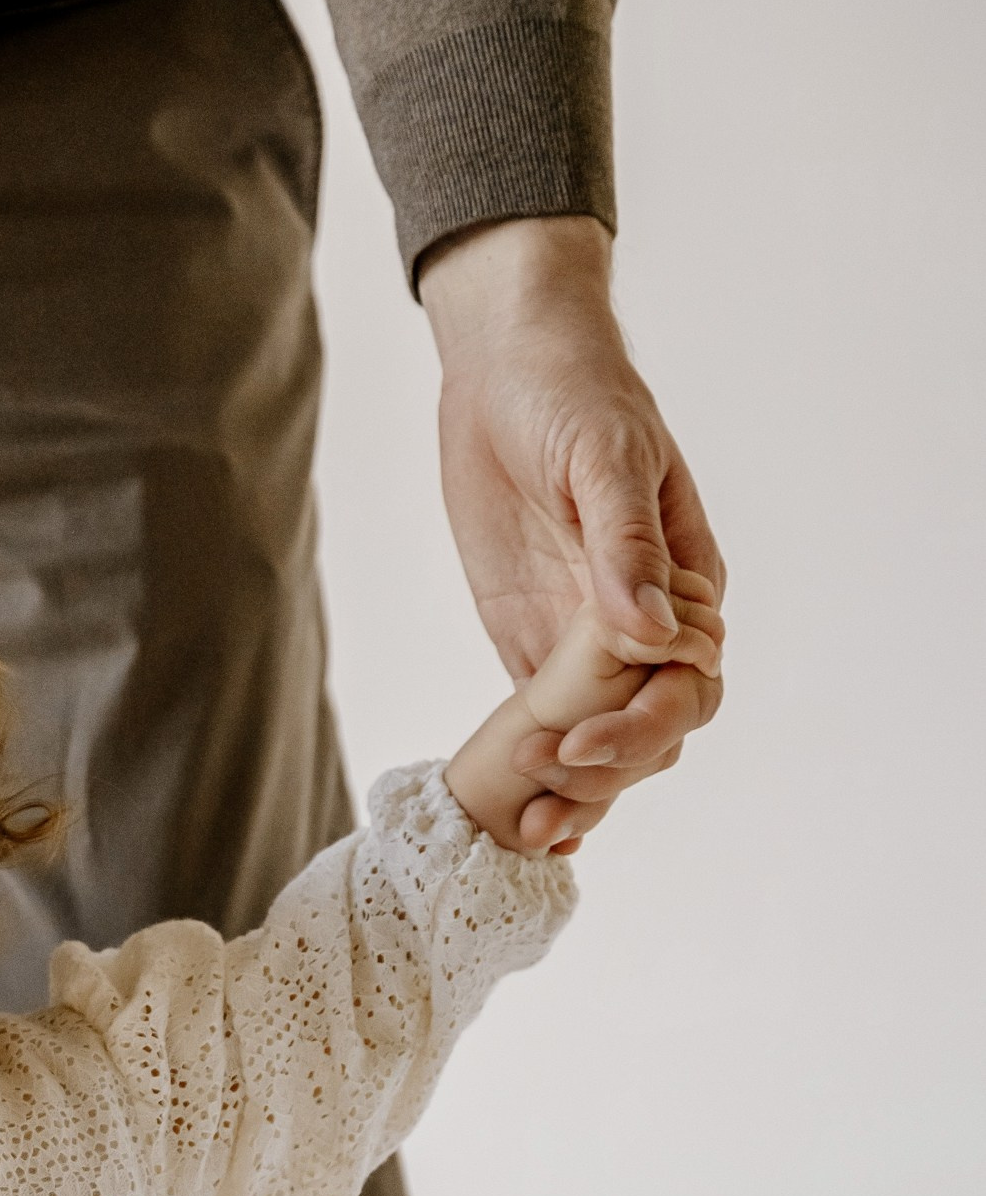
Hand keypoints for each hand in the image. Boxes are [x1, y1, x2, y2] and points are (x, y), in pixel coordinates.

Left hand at [421, 217, 724, 842]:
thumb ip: (625, 546)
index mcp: (687, 581)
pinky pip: (552, 725)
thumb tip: (651, 633)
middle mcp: (650, 622)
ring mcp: (592, 640)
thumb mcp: (603, 455)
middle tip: (542, 796)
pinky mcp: (537, 647)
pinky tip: (519, 824)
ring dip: (577, 790)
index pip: (689, 682)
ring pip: (606, 741)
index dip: (642, 724)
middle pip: (654, 727)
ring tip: (526, 830)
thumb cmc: (571, 389)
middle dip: (607, 772)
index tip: (579, 740)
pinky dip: (543, 777)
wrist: (506, 365)